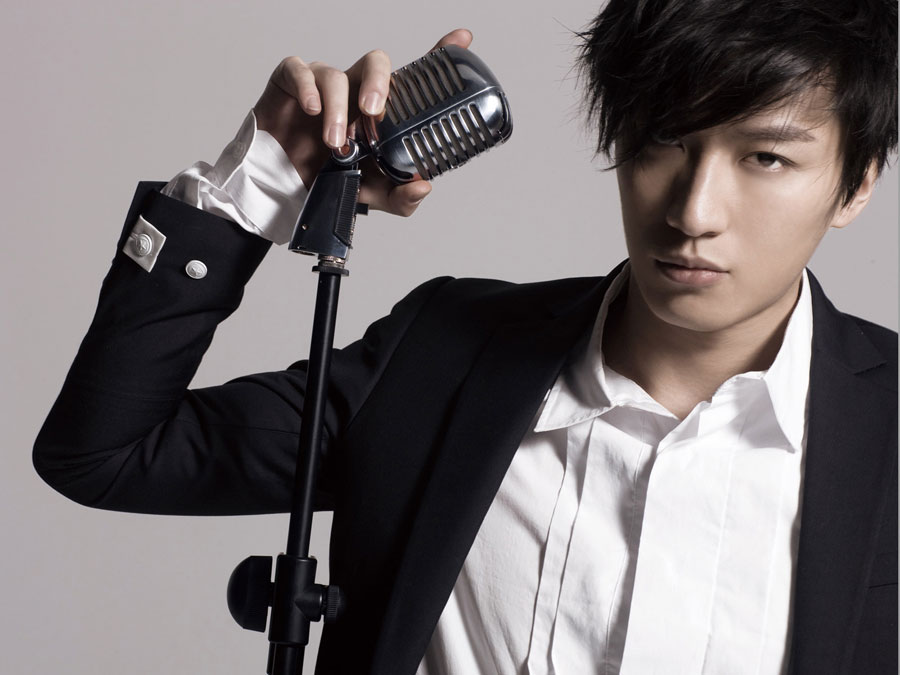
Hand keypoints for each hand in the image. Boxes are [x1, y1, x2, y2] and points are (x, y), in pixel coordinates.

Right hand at [253, 29, 472, 216]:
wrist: (283, 189)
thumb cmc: (329, 179)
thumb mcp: (372, 195)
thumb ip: (401, 197)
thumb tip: (423, 186)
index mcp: (380, 111)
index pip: (412, 78)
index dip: (437, 56)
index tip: (461, 41)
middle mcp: (356, 91)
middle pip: (377, 63)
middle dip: (379, 82)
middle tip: (374, 111)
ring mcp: (325, 84)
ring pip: (337, 75)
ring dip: (338, 109)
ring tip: (335, 142)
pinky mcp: (292, 82)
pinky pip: (301, 71)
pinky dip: (308, 89)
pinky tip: (312, 111)